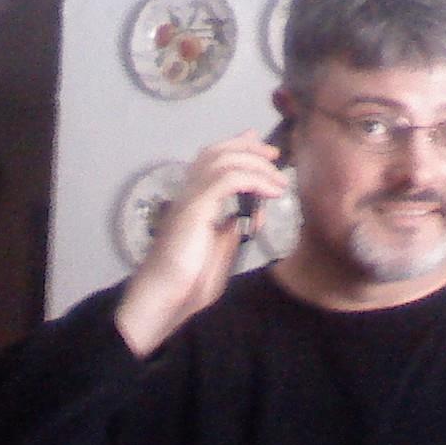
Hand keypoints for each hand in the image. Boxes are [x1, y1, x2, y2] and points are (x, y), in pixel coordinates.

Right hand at [115, 130, 288, 357]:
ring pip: (223, 160)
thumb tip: (249, 214)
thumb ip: (232, 229)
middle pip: (217, 151)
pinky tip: (271, 191)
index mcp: (195, 201)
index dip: (238, 148)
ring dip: (256, 164)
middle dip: (249, 148)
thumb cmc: (188, 281)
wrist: (166, 297)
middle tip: (275, 155)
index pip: (213, 160)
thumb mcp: (220, 250)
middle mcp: (189, 193)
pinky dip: (253, 179)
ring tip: (279, 180)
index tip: (266, 152)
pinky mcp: (196, 208)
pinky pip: (227, 179)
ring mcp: (190, 198)